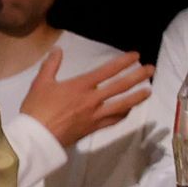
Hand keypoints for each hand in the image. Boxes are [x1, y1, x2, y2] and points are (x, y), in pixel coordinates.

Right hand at [19, 43, 150, 148]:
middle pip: (120, 86)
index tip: (136, 56)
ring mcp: (95, 114)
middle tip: (151, 69)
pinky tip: (129, 110)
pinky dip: (124, 113)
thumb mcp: (40, 83)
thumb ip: (51, 65)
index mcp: (80, 86)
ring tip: (149, 91)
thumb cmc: (36, 108)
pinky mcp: (94, 127)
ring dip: (138, 96)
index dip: (123, 62)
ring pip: (122, 104)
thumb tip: (58, 50)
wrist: (37, 136)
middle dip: (138, 76)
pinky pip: (114, 119)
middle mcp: (92, 99)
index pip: (106, 71)